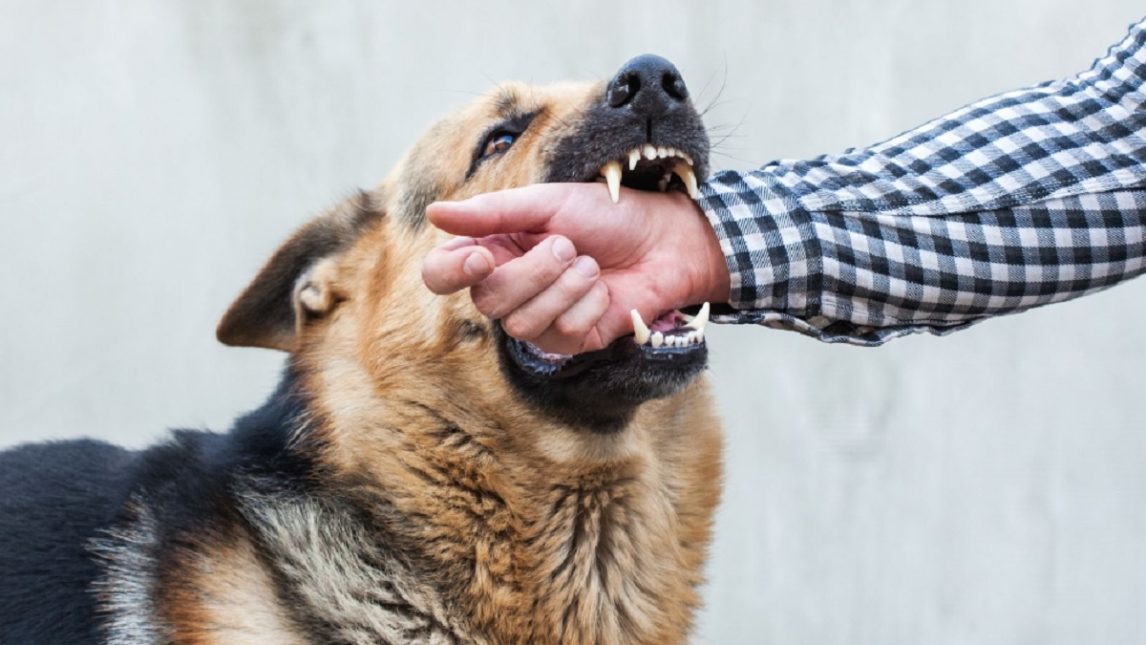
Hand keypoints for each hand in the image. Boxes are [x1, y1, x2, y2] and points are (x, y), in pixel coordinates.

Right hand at [421, 183, 729, 354]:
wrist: (664, 240)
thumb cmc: (606, 215)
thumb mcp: (547, 203)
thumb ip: (492, 212)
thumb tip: (434, 213)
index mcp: (493, 250)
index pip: (442, 274)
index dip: (451, 273)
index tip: (483, 256)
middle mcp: (508, 288)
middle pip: (487, 300)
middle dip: (532, 272)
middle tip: (568, 246)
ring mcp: (538, 318)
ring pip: (521, 323)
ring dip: (564, 289)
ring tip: (590, 266)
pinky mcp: (570, 341)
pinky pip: (561, 334)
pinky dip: (588, 306)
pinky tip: (605, 291)